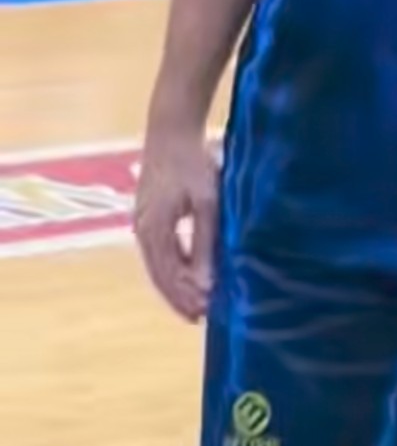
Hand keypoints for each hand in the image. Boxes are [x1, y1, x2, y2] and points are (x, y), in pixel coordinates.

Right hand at [134, 123, 218, 321]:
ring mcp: (141, 221)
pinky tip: (185, 269)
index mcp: (154, 230)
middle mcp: (142, 230)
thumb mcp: (205, 202)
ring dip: (174, 283)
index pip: (169, 276)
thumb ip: (205, 242)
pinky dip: (171, 264)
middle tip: (198, 317)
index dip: (185, 297)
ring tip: (193, 300)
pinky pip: (157, 249)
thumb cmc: (193, 162)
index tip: (203, 314)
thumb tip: (205, 283)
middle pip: (159, 274)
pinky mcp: (147, 212)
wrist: (171, 128)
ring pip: (157, 263)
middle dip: (178, 297)